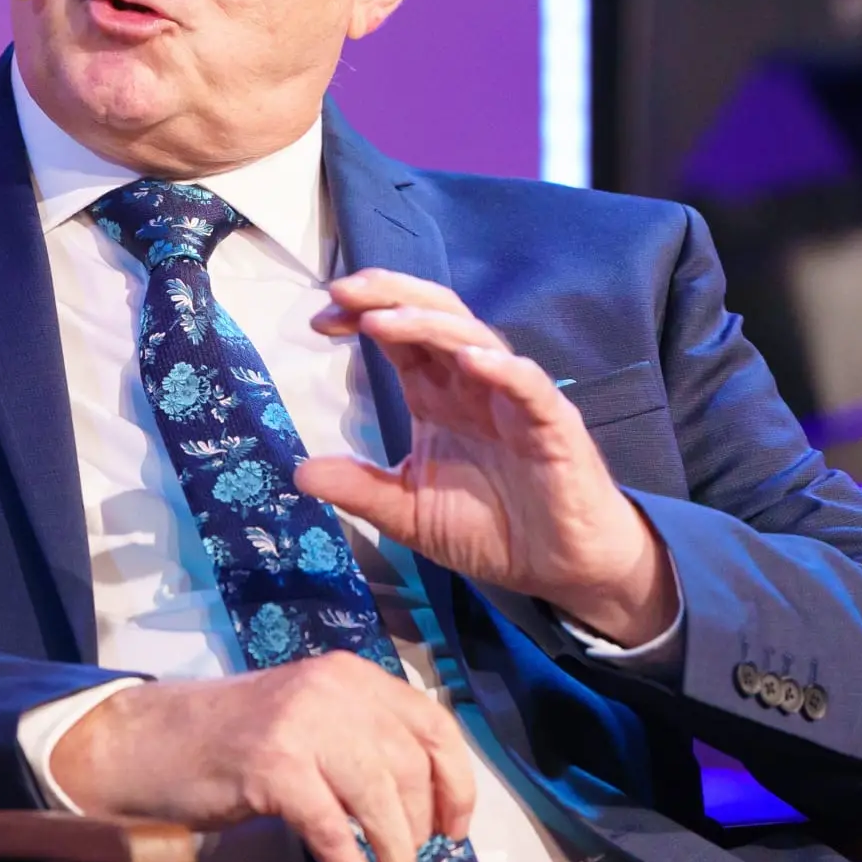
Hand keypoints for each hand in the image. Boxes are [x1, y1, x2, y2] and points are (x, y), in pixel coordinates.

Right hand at [47, 654, 475, 861]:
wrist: (152, 741)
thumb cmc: (236, 738)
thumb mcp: (312, 718)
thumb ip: (364, 738)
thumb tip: (428, 800)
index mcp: (352, 675)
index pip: (432, 724)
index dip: (456, 782)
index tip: (456, 829)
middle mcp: (334, 689)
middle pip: (409, 767)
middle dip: (421, 828)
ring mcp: (301, 724)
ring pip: (378, 799)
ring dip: (394, 854)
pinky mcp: (271, 766)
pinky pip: (332, 828)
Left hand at [297, 269, 675, 645]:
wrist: (561, 569)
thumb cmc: (494, 530)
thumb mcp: (409, 514)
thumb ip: (361, 490)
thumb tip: (300, 472)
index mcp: (439, 396)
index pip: (400, 337)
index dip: (362, 316)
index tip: (320, 321)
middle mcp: (473, 384)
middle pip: (435, 315)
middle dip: (389, 295)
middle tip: (342, 293)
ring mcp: (514, 399)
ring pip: (474, 337)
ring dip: (427, 324)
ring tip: (382, 320)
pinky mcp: (552, 424)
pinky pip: (528, 385)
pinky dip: (501, 367)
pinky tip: (468, 360)